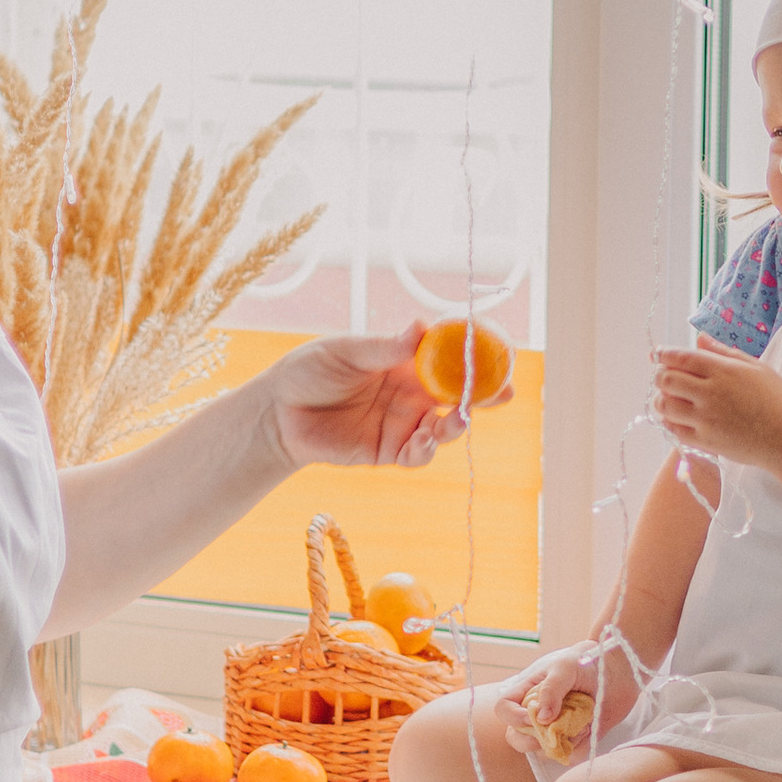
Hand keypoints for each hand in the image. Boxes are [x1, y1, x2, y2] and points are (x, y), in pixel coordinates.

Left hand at [266, 322, 509, 470]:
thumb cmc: (310, 370)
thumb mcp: (346, 351)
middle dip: (485, 395)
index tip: (498, 351)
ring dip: (458, 424)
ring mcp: (404, 422)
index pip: (450, 357)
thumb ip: (384, 347)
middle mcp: (413, 392)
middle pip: (459, 395)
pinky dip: (428, 449)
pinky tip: (426, 440)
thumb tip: (421, 327)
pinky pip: (418, 455)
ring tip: (460, 418)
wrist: (278, 412)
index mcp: (407, 362)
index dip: (475, 355)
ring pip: (445, 427)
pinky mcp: (389, 451)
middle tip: (504, 392)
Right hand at [501, 635, 636, 759]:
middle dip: (530, 741)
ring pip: (544, 751)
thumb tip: (540, 719)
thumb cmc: (585, 662)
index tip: (531, 717)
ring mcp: (556, 729)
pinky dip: (579, 746)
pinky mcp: (576, 739)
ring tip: (580, 721)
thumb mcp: (565, 668)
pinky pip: (570, 754)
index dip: (513, 717)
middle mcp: (537, 714)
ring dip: (560, 742)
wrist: (618, 670)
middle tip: (551, 732)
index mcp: (528, 693)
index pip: (504, 709)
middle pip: (517, 738)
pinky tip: (590, 728)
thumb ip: (551, 690)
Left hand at [649, 338, 781, 471]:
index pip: (680, 357)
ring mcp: (705, 419)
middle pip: (665, 380)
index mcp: (723, 370)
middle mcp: (710, 393)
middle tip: (664, 376)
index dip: (662, 354)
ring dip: (661, 399)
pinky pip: (674, 429)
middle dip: (660, 375)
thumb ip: (723, 352)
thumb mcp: (755, 367)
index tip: (656, 354)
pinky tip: (677, 416)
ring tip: (670, 397)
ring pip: (664, 405)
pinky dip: (669, 421)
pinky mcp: (705, 441)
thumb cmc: (777, 399)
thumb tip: (699, 339)